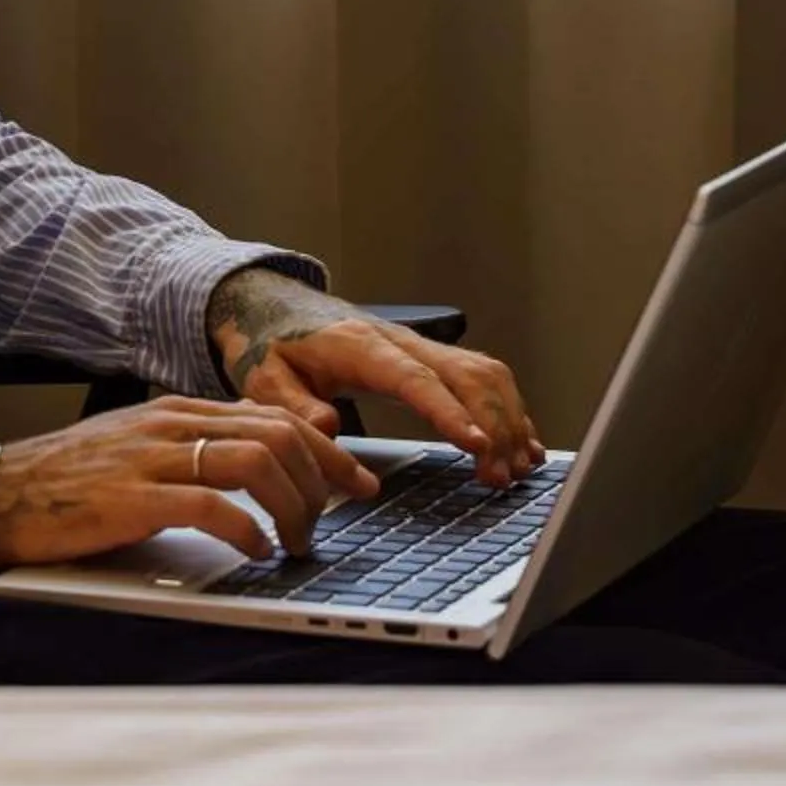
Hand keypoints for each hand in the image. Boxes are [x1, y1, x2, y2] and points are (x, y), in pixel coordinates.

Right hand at [0, 397, 377, 574]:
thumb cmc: (66, 483)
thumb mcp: (138, 451)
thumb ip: (194, 450)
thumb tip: (263, 466)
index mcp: (174, 411)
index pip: (273, 416)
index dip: (325, 452)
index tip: (354, 484)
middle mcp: (168, 425)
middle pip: (277, 434)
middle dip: (323, 479)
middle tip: (338, 518)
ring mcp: (151, 458)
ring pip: (256, 462)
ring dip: (293, 508)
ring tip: (296, 542)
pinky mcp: (132, 498)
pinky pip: (212, 506)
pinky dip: (248, 530)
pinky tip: (255, 551)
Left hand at [206, 267, 545, 488]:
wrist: (272, 308)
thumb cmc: (271, 346)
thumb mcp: (264, 377)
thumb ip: (293, 403)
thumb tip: (329, 428)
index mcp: (359, 347)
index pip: (415, 379)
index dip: (449, 412)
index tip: (476, 445)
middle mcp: (399, 342)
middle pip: (464, 375)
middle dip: (493, 426)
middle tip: (499, 476)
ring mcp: (420, 346)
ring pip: (484, 373)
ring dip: (508, 419)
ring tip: (517, 468)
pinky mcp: (431, 358)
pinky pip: (483, 376)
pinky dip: (509, 408)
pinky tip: (521, 444)